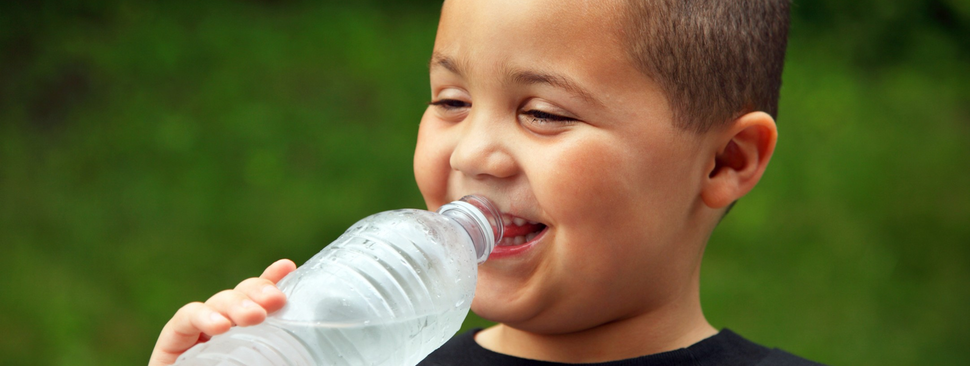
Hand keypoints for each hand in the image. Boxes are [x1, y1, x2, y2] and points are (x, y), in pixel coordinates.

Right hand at [148, 259, 296, 365]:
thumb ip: (282, 360)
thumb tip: (325, 360)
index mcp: (248, 338)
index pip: (259, 302)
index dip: (271, 281)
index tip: (289, 268)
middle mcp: (223, 332)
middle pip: (240, 296)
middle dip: (258, 291)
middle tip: (276, 302)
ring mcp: (197, 337)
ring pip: (217, 302)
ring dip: (236, 303)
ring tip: (254, 316)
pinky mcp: (171, 346)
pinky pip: (183, 320)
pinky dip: (202, 316)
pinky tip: (219, 325)